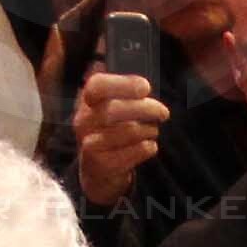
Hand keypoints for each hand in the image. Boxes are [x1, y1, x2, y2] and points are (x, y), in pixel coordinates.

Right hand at [73, 69, 169, 207]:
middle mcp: (83, 121)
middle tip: (163, 112)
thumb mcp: (111, 106)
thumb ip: (122, 89)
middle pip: (115, 109)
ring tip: (152, 131)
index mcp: (87, 100)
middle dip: (146, 108)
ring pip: (129, 130)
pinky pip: (136, 151)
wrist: (98, 170)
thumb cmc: (112, 131)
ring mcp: (90, 143)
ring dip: (149, 130)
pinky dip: (149, 147)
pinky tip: (149, 146)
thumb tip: (133, 76)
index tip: (145, 88)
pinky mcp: (101, 164)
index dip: (123, 84)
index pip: (97, 85)